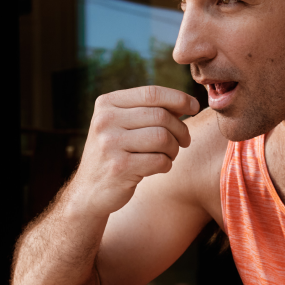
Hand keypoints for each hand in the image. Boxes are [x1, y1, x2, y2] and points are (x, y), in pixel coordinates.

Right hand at [72, 85, 199, 216]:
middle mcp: (105, 120)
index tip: (194, 107)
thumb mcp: (122, 126)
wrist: (90, 190)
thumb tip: (187, 103)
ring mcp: (110, 144)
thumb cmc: (116, 154)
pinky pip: (160, 161)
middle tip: (185, 141)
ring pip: (163, 138)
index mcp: (107, 103)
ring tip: (169, 155)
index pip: (151, 94)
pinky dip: (166, 165)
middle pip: (161, 116)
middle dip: (181, 129)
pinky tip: (159, 167)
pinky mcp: (119, 167)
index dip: (179, 98)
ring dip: (174, 149)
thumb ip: (148, 111)